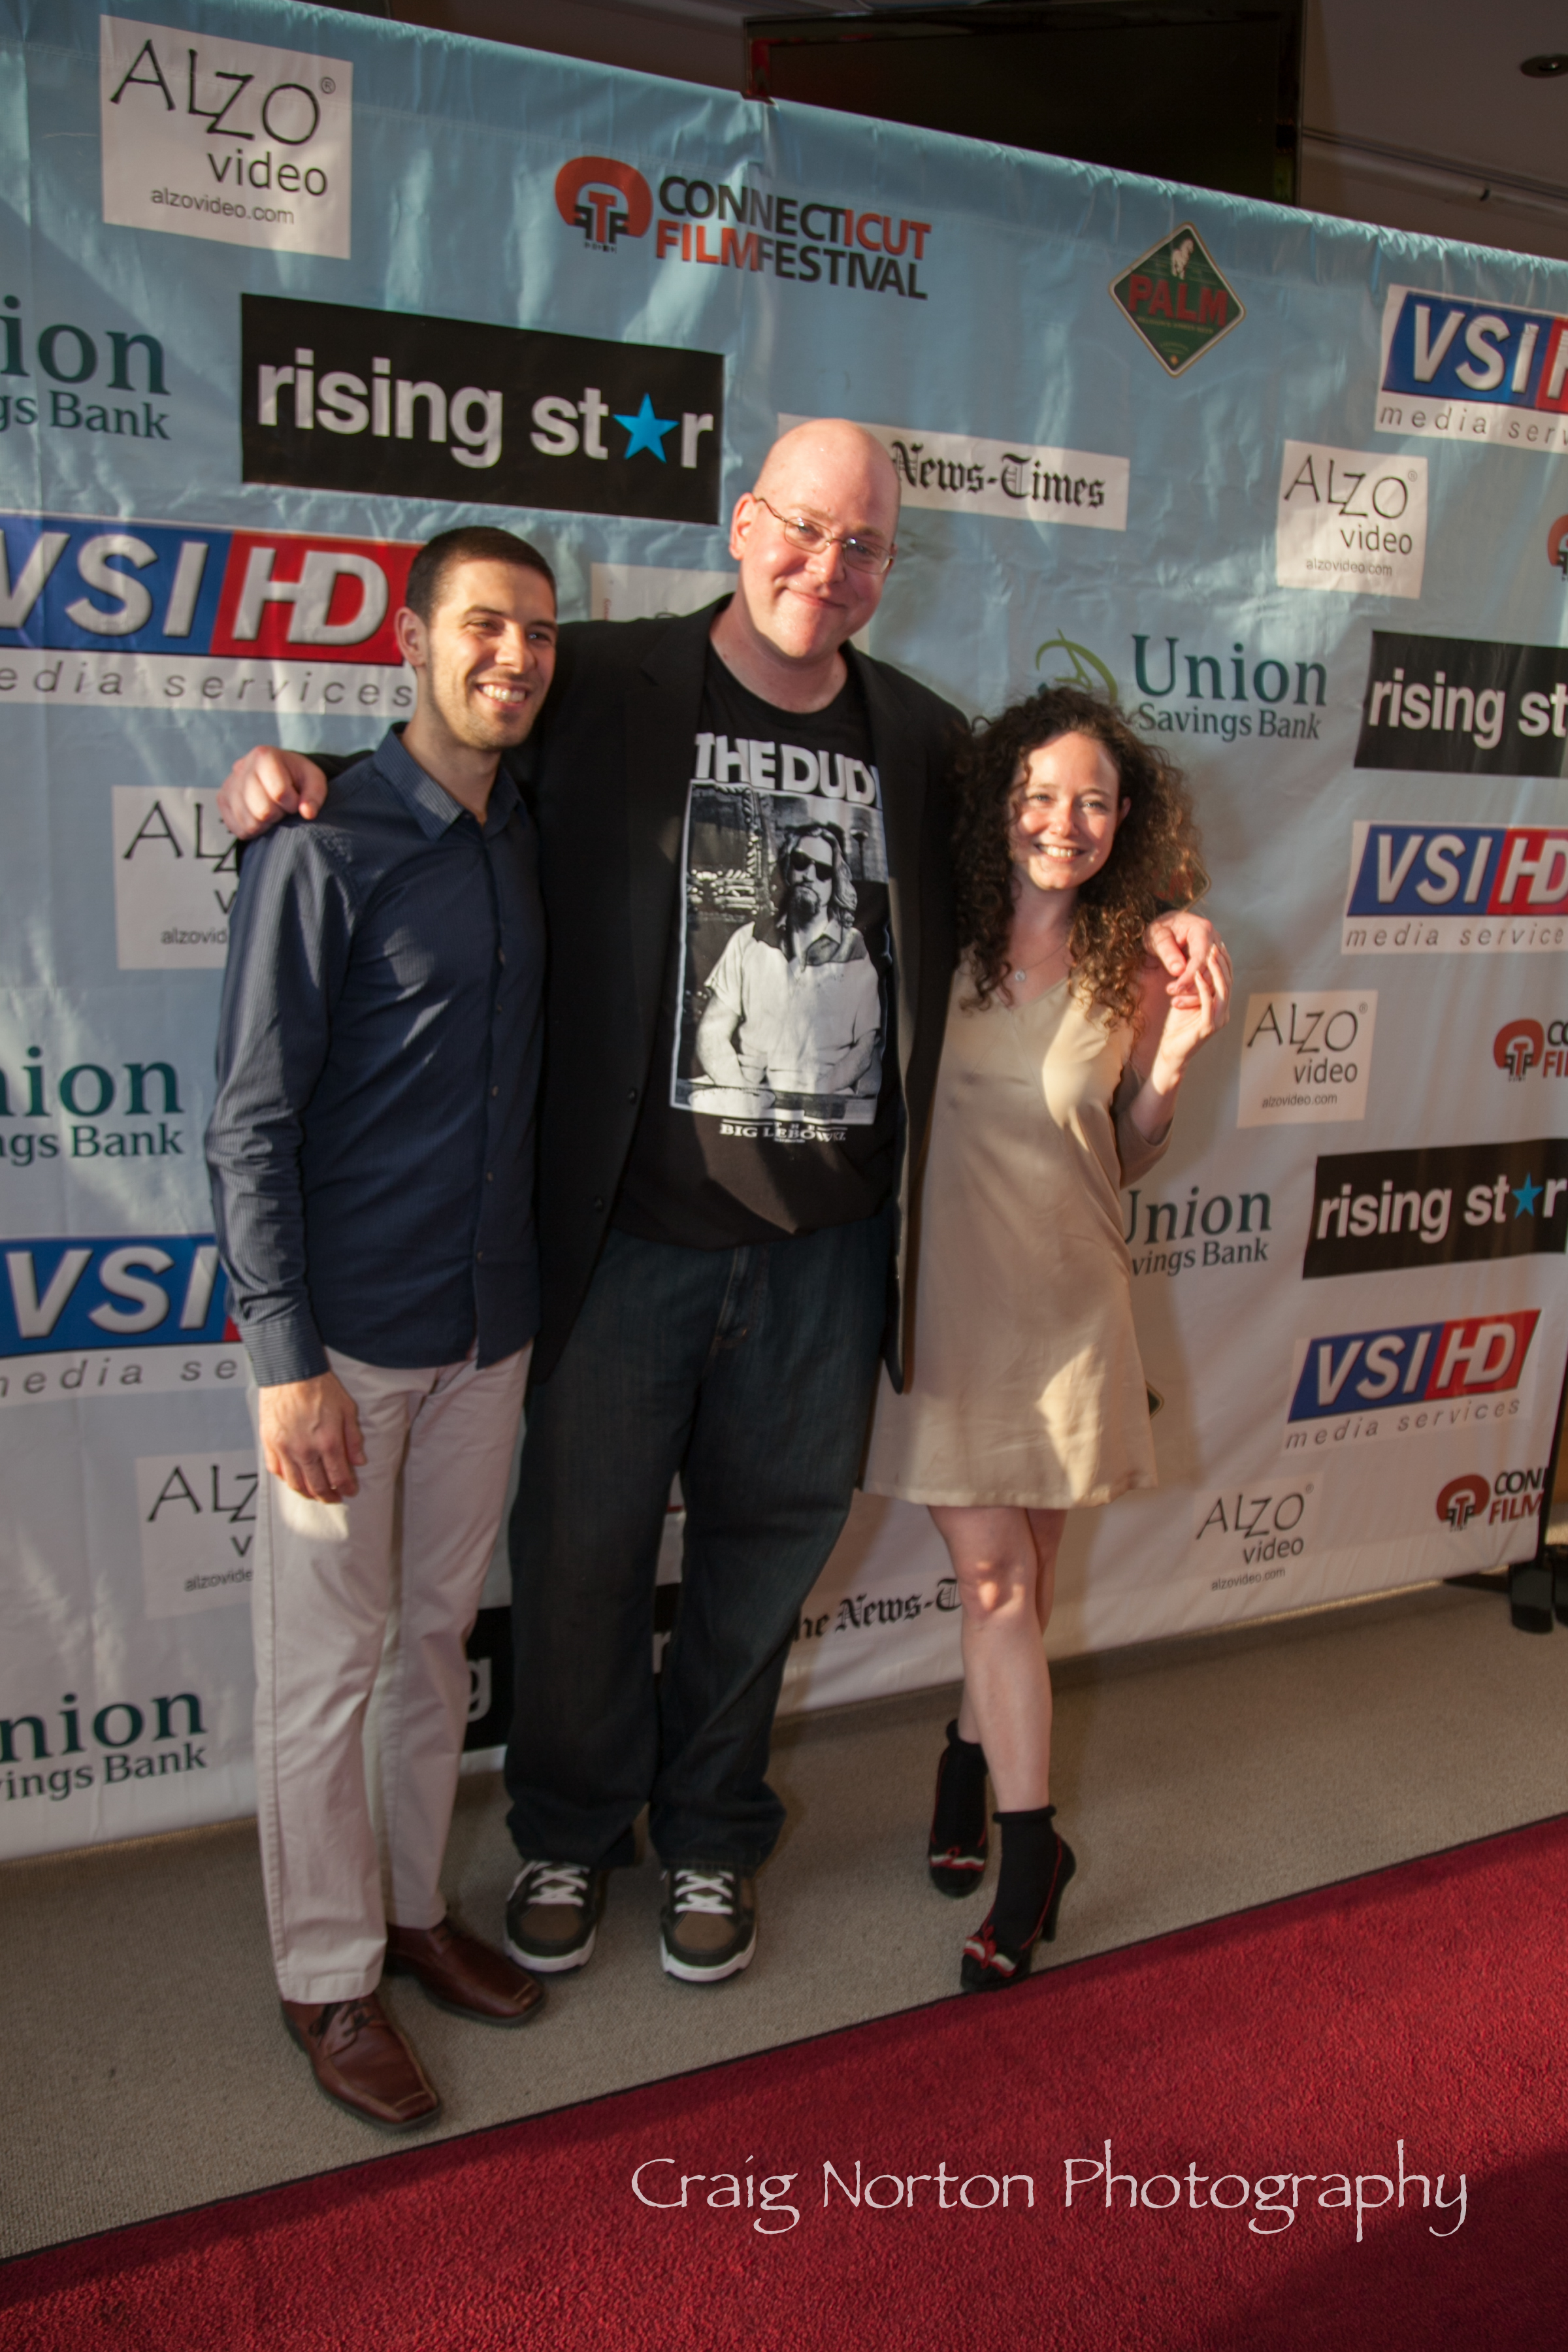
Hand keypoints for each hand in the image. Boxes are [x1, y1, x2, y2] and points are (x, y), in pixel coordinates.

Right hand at [217, 745, 327, 840]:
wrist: (277, 772)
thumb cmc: (297, 777)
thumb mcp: (313, 780)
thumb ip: (314, 796)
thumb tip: (307, 813)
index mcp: (264, 756)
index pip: (279, 793)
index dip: (292, 803)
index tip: (295, 800)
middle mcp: (242, 767)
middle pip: (262, 811)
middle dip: (278, 814)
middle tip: (282, 807)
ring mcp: (229, 784)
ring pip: (249, 823)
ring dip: (265, 823)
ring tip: (271, 810)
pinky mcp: (222, 800)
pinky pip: (237, 828)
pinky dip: (252, 828)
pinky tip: (259, 816)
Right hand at [258, 1371, 366, 1502]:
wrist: (291, 1372)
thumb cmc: (320, 1387)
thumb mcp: (347, 1409)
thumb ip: (353, 1439)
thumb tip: (358, 1462)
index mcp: (328, 1442)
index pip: (340, 1477)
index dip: (347, 1488)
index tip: (350, 1491)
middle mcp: (306, 1450)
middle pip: (318, 1486)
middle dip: (329, 1496)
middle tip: (334, 1498)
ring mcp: (285, 1449)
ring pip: (296, 1484)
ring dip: (308, 1493)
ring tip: (315, 1494)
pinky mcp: (270, 1444)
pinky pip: (276, 1471)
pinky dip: (286, 1480)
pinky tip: (295, 1480)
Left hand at [1146, 908, 1223, 1005]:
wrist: (1167, 928)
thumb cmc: (1160, 931)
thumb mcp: (1157, 937)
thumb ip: (1167, 953)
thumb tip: (1178, 971)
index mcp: (1203, 929)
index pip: (1201, 957)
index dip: (1190, 975)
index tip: (1176, 988)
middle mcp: (1215, 940)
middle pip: (1211, 969)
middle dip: (1192, 985)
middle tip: (1170, 990)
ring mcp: (1217, 952)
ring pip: (1214, 979)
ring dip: (1195, 992)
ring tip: (1173, 995)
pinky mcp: (1215, 963)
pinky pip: (1213, 982)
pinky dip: (1198, 992)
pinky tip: (1181, 997)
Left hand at [1147, 938, 1230, 1089]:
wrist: (1171, 1052)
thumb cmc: (1177, 1026)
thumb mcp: (1187, 1000)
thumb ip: (1195, 987)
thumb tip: (1196, 967)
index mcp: (1221, 1005)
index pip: (1228, 979)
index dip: (1225, 961)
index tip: (1218, 943)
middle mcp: (1224, 1012)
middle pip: (1228, 982)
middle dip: (1222, 962)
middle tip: (1216, 944)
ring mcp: (1218, 1020)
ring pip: (1223, 991)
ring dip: (1216, 971)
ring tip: (1209, 955)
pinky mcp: (1208, 1027)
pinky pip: (1208, 1003)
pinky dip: (1203, 987)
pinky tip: (1196, 974)